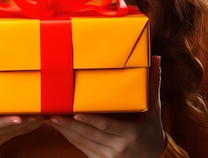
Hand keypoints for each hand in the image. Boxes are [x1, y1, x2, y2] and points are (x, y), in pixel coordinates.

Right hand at [0, 44, 41, 154]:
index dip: (4, 122)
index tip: (18, 118)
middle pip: (10, 128)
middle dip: (26, 120)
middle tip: (39, 112)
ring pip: (20, 131)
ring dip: (33, 121)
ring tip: (46, 111)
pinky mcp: (9, 134)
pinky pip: (25, 131)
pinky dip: (34, 123)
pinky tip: (44, 114)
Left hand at [48, 56, 165, 157]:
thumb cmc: (151, 130)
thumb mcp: (154, 110)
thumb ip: (153, 85)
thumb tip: (157, 59)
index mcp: (130, 133)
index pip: (107, 126)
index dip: (91, 120)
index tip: (75, 113)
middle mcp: (118, 147)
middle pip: (89, 134)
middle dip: (69, 124)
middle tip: (52, 114)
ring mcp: (108, 156)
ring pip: (82, 142)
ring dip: (65, 130)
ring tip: (50, 119)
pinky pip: (81, 148)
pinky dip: (69, 137)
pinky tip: (59, 128)